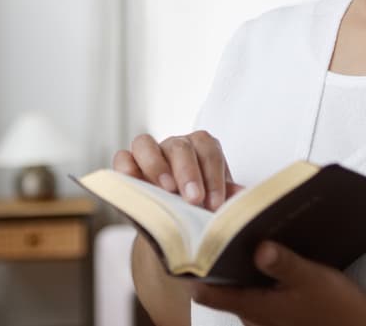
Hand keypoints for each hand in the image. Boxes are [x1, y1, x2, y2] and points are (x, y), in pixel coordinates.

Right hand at [112, 131, 242, 210]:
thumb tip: (243, 195)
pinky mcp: (127, 165)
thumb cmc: (201, 207)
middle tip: (194, 200)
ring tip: (166, 190)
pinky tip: (134, 183)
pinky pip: (122, 158)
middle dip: (188, 173)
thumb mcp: (217, 202)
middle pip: (180, 146)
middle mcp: (175, 145)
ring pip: (145, 143)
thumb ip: (229, 196)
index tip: (215, 204)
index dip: (213, 175)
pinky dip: (126, 167)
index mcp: (201, 148)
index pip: (208, 150)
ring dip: (156, 165)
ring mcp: (149, 153)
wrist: (176, 224)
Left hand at [190, 242, 365, 325]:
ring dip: (236, 269)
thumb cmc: (336, 306)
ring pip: (238, 290)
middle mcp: (255, 317)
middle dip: (215, 265)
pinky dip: (253, 277)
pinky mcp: (278, 316)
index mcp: (256, 307)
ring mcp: (265, 319)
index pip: (208, 293)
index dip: (191, 274)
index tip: (181, 252)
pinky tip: (264, 257)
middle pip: (220, 290)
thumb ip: (283, 263)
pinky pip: (255, 294)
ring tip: (238, 239)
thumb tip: (258, 248)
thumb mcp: (311, 278)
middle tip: (212, 235)